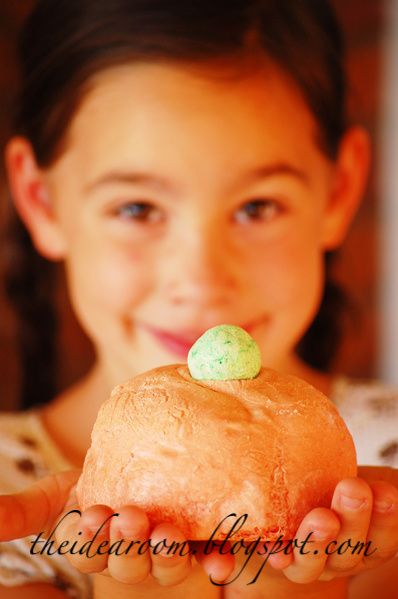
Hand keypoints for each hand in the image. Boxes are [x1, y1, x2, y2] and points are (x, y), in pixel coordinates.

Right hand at [0, 470, 234, 586]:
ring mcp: (166, 554)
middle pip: (128, 561)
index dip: (88, 540)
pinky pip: (210, 555)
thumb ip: (22, 512)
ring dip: (169, 553)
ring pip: (168, 563)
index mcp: (95, 546)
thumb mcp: (56, 496)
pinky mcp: (199, 544)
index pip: (86, 551)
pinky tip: (224, 560)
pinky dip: (218, 559)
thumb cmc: (93, 486)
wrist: (140, 472)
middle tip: (131, 519)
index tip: (91, 518)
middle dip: (128, 544)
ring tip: (168, 533)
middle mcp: (131, 557)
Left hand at [267, 467, 397, 583]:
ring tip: (321, 518)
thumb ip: (392, 488)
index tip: (385, 492)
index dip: (386, 520)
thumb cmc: (338, 482)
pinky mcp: (273, 552)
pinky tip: (276, 553)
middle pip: (349, 550)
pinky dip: (275, 557)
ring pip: (311, 561)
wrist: (294, 491)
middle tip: (353, 488)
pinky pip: (274, 560)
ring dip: (316, 541)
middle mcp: (337, 558)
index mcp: (367, 544)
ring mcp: (305, 560)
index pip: (381, 540)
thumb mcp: (375, 482)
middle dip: (354, 519)